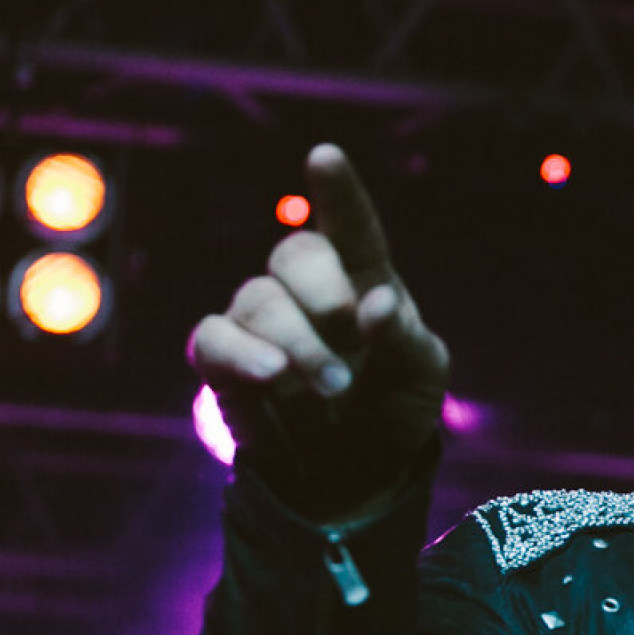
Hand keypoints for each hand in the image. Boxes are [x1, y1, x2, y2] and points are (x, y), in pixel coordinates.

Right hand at [187, 144, 449, 518]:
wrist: (353, 478)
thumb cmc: (392, 410)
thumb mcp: (421, 376)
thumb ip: (405, 337)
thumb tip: (379, 303)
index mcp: (364, 279)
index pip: (351, 226)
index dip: (338, 192)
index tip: (324, 156)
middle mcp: (307, 291)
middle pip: (295, 252)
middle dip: (323, 291)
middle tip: (349, 332)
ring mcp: (261, 323)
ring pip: (257, 298)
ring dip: (297, 342)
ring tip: (328, 387)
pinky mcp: (222, 361)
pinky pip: (212, 339)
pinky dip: (242, 357)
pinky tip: (272, 380)